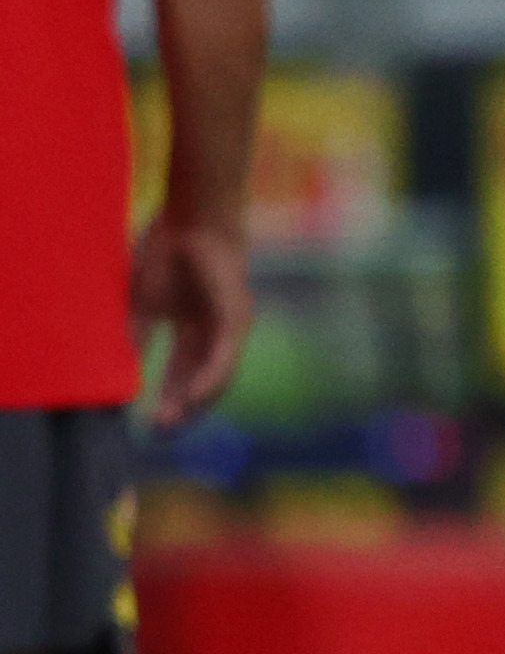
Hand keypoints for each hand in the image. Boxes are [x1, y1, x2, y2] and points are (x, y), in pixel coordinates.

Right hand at [131, 215, 250, 424]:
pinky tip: (192, 400)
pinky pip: (224, 359)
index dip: (165, 396)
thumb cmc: (166, 253)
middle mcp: (214, 331)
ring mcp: (229, 326)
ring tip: (173, 423)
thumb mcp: (143, 304)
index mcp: (191, 327)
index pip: (181, 371)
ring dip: (194, 401)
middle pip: (200, 379)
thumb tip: (117, 369)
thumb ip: (136, 336)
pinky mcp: (237, 319)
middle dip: (180, 407)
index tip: (147, 420)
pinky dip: (208, 381)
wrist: (192, 220)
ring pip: (217, 375)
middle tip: (161, 433)